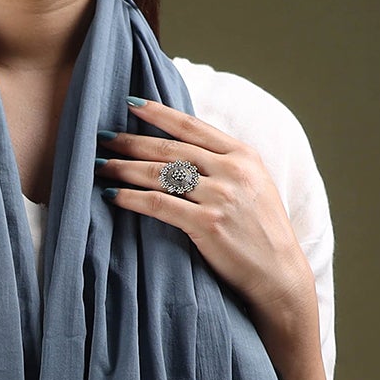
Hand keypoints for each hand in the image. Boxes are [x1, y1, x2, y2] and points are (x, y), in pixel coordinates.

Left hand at [96, 97, 317, 335]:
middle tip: (102, 138)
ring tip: (100, 166)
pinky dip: (131, 198)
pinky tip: (112, 195)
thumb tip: (182, 149)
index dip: (158, 113)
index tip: (130, 104)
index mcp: (244, 156)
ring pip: (160, 174)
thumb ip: (224, 165)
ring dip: (125, 168)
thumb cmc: (262, 232)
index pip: (193, 126)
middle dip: (132, 141)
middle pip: (170, 149)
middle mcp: (233, 171)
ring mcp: (221, 197)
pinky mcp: (208, 224)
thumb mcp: (254, 186)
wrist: (279, 275)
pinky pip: (159, 204)